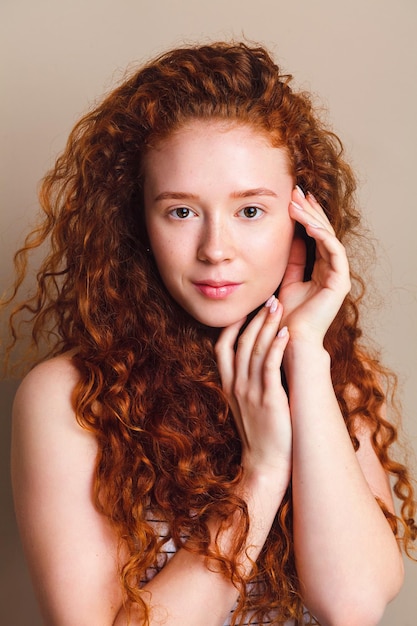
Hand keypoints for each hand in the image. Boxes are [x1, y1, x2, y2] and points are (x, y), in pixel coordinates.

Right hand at [215, 299, 291, 480]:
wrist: (264, 465)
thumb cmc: (261, 434)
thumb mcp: (245, 405)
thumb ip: (246, 382)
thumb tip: (258, 361)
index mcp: (229, 385)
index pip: (223, 347)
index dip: (234, 325)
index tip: (247, 308)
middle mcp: (236, 385)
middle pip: (242, 342)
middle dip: (255, 318)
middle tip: (269, 298)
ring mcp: (250, 392)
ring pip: (255, 349)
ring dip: (267, 325)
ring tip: (279, 306)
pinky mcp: (268, 400)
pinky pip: (270, 367)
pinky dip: (277, 347)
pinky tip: (286, 332)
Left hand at [279, 187, 350, 342]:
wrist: (289, 339)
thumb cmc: (284, 315)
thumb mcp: (286, 280)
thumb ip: (291, 260)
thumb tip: (290, 237)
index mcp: (320, 270)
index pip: (315, 236)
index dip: (306, 217)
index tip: (292, 199)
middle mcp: (332, 271)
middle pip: (324, 233)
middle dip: (310, 211)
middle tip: (297, 191)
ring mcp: (338, 276)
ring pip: (329, 238)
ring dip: (313, 218)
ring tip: (299, 202)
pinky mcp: (340, 283)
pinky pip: (333, 252)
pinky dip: (322, 236)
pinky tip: (309, 223)